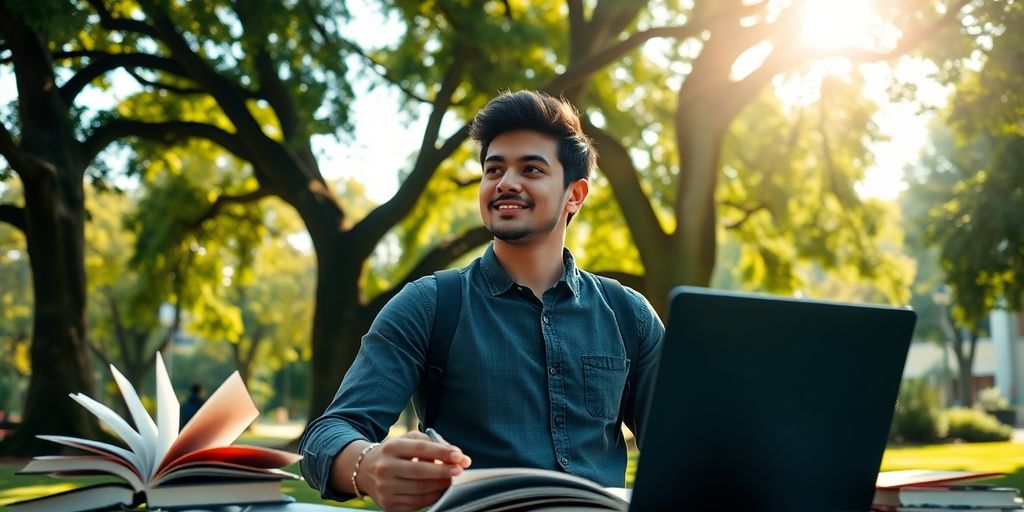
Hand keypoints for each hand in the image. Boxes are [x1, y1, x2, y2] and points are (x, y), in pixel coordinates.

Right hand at [357, 431, 471, 510]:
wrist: (365, 470)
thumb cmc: (395, 453)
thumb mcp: (408, 440)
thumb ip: (433, 443)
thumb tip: (457, 456)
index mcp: (391, 447)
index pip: (421, 448)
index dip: (442, 452)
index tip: (460, 456)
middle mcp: (385, 467)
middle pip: (421, 471)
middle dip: (444, 471)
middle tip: (460, 470)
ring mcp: (385, 488)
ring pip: (421, 489)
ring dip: (441, 486)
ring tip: (452, 481)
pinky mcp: (388, 504)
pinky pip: (417, 503)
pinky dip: (433, 497)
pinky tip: (440, 491)